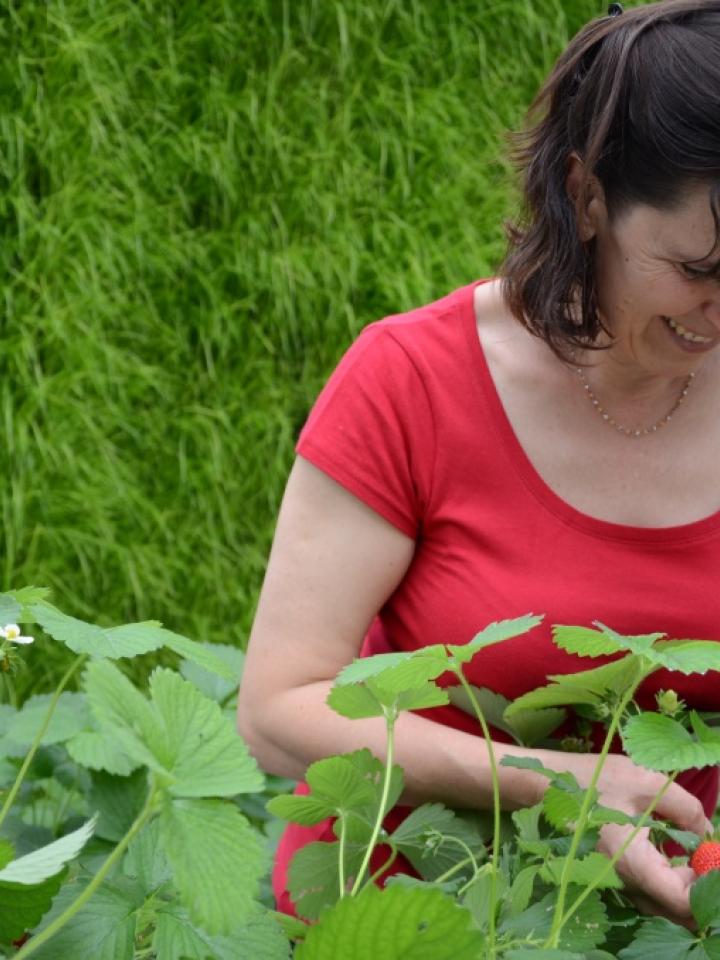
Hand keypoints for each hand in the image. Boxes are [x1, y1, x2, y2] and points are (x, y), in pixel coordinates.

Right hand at [547, 751, 710, 923]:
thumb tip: (705, 833)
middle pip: (678, 913)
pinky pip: (650, 895)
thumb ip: (686, 810)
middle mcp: (626, 883)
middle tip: (710, 860)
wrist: (547, 785)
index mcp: (635, 864)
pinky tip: (674, 857)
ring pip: (664, 907)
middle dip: (703, 892)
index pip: (684, 901)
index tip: (714, 859)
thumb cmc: (596, 781)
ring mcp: (618, 884)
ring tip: (696, 858)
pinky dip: (669, 885)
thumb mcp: (648, 784)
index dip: (709, 886)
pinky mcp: (613, 877)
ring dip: (687, 890)